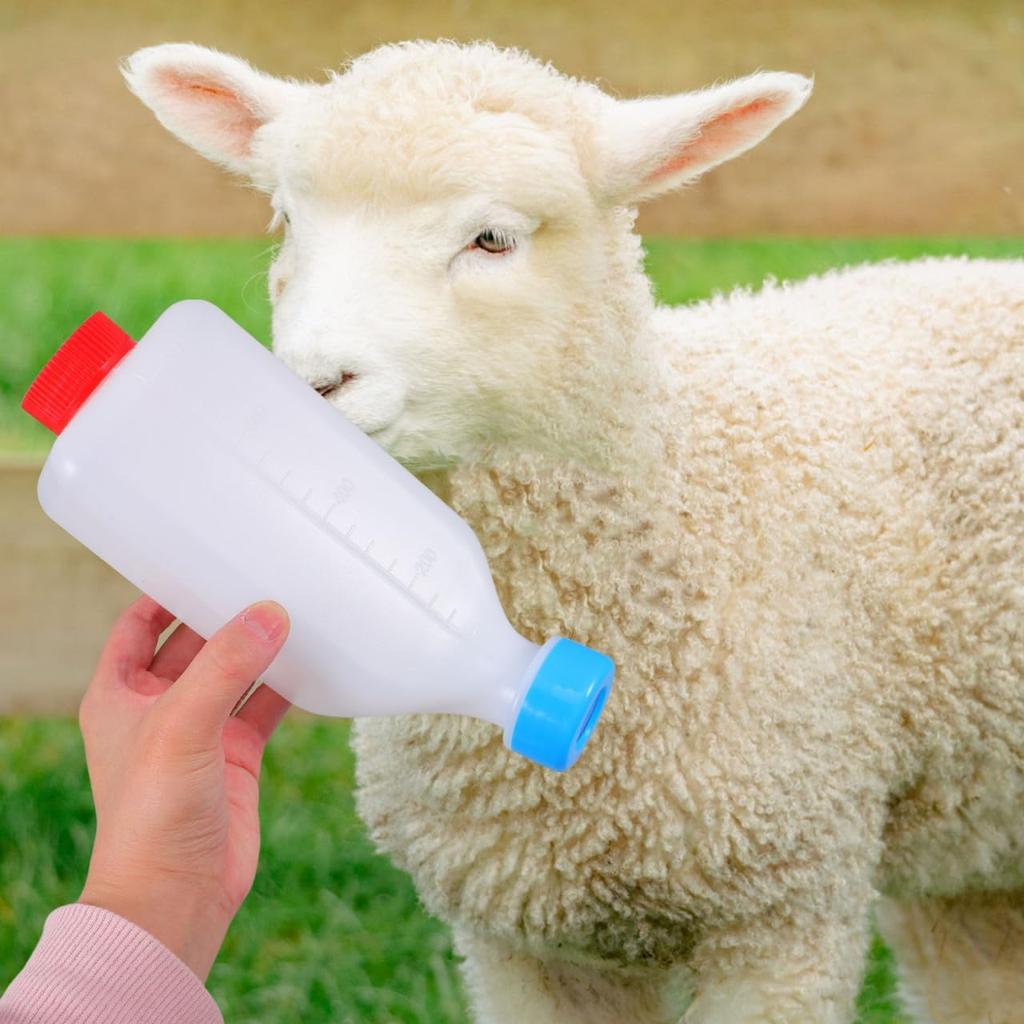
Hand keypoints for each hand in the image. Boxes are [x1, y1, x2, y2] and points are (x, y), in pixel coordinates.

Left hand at [78, 595, 290, 979]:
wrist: (175, 897)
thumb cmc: (152, 815)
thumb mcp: (182, 725)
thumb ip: (227, 666)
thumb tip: (271, 613)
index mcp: (119, 695)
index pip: (137, 626)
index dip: (162, 592)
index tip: (200, 561)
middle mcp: (159, 708)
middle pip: (192, 644)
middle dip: (222, 614)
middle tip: (262, 578)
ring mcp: (202, 732)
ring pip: (234, 672)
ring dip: (259, 648)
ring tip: (294, 610)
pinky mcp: (238, 757)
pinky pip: (265, 706)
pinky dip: (287, 685)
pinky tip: (313, 663)